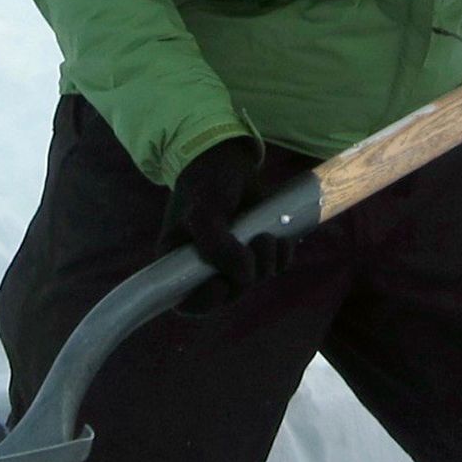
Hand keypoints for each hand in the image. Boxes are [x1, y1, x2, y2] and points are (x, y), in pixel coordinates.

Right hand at [161, 135, 293, 298]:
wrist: (229, 158)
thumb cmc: (207, 183)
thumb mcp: (204, 212)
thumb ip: (217, 246)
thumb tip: (244, 274)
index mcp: (178, 262)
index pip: (189, 303)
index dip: (207, 301)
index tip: (223, 283)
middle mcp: (203, 266)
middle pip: (227, 294)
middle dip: (246, 276)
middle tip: (256, 245)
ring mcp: (231, 258)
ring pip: (253, 281)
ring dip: (267, 263)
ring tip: (267, 236)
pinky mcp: (254, 248)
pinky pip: (272, 267)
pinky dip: (281, 257)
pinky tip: (282, 239)